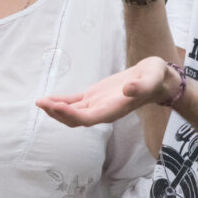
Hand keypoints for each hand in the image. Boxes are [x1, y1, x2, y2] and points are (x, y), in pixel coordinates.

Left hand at [37, 57, 172, 126]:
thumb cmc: (155, 78)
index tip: (57, 107)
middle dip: (58, 113)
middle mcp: (103, 111)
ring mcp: (98, 104)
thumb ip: (141, 86)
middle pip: (76, 119)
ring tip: (40, 102)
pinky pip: (75, 101)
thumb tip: (128, 89)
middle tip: (42, 103)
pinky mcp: (95, 96)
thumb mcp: (151, 78)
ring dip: (56, 109)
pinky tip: (49, 99)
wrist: (157, 78)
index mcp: (114, 110)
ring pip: (73, 112)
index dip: (71, 115)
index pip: (88, 118)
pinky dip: (61, 101)